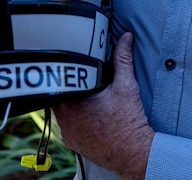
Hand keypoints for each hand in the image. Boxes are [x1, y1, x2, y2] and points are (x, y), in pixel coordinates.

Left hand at [54, 32, 153, 179]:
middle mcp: (64, 119)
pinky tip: (87, 111)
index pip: (57, 80)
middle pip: (58, 94)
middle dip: (68, 85)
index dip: (63, 70)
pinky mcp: (72, 142)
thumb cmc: (129, 121)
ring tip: (84, 92)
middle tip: (80, 75)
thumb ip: (123, 59)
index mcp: (72, 102)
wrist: (134, 153)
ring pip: (61, 109)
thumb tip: (126, 38)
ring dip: (70, 100)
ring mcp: (67, 133)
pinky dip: (74, 116)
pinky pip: (67, 124)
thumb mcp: (126, 86)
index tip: (71, 63)